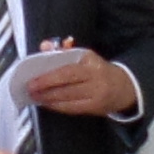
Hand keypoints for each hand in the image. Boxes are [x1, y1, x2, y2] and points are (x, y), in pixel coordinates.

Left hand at [6, 44, 132, 118]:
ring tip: (34, 96)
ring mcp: (97, 93)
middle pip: (67, 80)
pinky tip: (47, 104)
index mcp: (91, 60)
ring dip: (48, 97)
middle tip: (29, 87)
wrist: (124, 88)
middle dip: (45, 85)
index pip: (68, 65)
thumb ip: (63, 51)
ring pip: (68, 96)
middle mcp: (95, 76)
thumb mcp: (85, 57)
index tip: (33, 74)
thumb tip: (44, 46)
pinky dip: (57, 106)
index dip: (50, 72)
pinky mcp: (96, 107)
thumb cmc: (98, 70)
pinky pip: (73, 108)